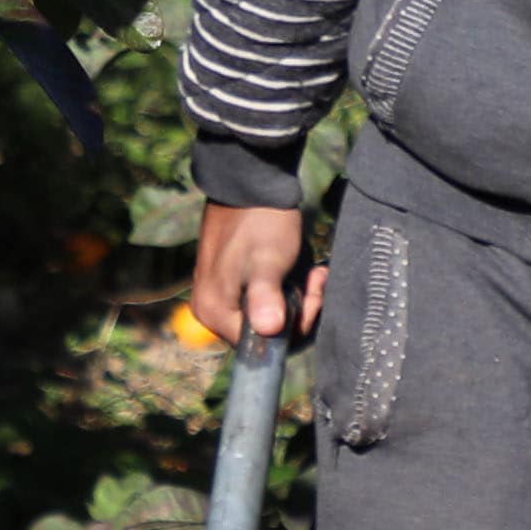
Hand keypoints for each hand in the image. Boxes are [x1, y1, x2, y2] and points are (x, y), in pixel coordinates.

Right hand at [190, 199, 321, 343]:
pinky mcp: (234, 282)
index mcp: (214, 312)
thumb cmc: (260, 222)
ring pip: (272, 316)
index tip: (313, 295)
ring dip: (300, 298)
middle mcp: (213, 310)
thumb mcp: (267, 260)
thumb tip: (269, 330)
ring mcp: (222, 296)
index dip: (294, 327)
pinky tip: (305, 269)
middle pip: (267, 333)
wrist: (250, 183)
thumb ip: (265, 296)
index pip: (262, 346)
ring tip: (315, 272)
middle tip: (317, 281)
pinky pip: (268, 299)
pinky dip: (289, 288)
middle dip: (300, 311)